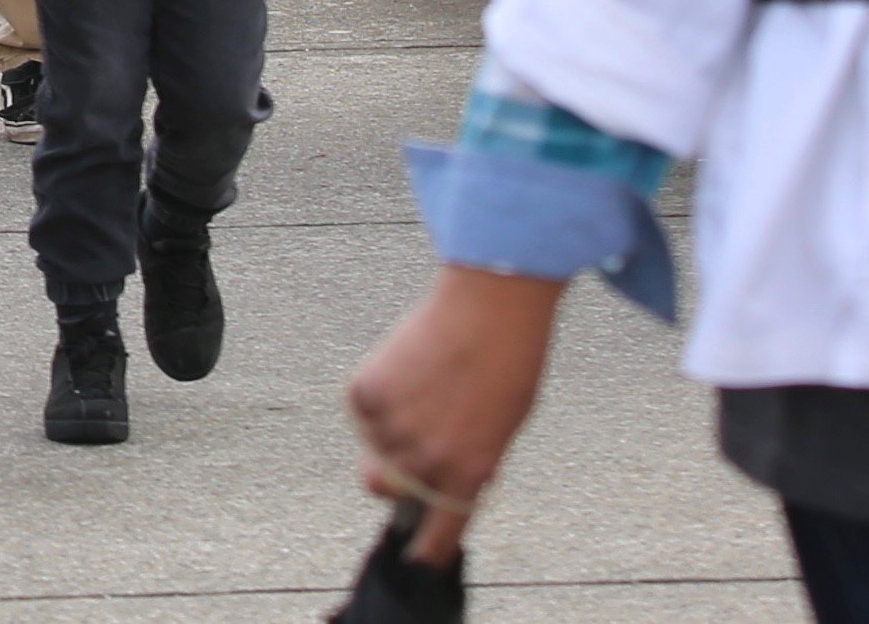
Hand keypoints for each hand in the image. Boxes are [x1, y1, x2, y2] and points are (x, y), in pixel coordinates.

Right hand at [346, 266, 566, 551]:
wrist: (490, 310)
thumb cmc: (506, 366)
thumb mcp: (497, 430)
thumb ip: (463, 461)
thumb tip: (433, 474)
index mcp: (467, 474)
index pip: (439, 532)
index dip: (425, 549)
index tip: (417, 558)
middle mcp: (426, 460)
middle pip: (383, 486)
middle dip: (390, 469)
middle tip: (406, 438)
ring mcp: (393, 428)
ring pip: (370, 441)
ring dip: (385, 424)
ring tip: (419, 386)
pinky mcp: (367, 394)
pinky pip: (361, 408)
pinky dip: (375, 394)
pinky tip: (405, 368)